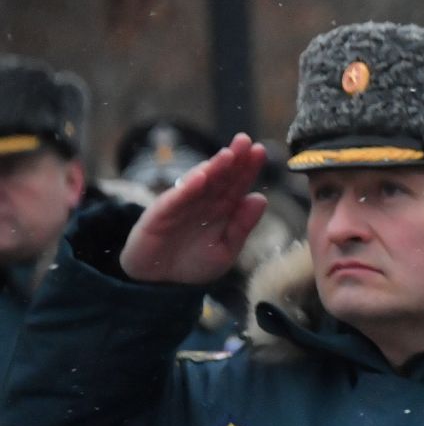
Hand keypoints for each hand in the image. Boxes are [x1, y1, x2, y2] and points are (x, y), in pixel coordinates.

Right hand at [120, 133, 270, 284]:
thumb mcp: (226, 249)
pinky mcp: (160, 215)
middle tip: (245, 141)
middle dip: (233, 159)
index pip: (236, 185)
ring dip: (213, 168)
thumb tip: (261, 198)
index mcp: (221, 210)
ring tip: (228, 155)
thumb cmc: (194, 264)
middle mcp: (202, 203)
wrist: (161, 284)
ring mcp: (180, 206)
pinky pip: (175, 200)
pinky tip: (200, 177)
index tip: (260, 151)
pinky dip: (187, 188)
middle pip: (219, 178)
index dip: (247, 168)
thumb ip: (243, 225)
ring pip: (199, 184)